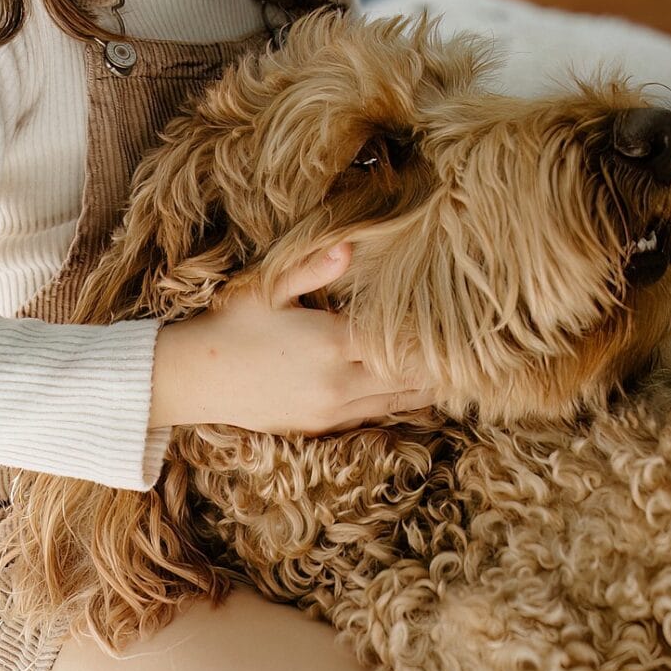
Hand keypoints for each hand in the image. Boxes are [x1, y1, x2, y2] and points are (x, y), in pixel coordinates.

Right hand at [150, 243, 434, 434]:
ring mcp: (331, 410)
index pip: (400, 342)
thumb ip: (315, 267)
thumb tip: (352, 244)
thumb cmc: (231, 323)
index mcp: (331, 343)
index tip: (460, 323)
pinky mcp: (320, 426)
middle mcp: (338, 383)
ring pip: (397, 402)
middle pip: (408, 377)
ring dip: (427, 388)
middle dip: (440, 364)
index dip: (431, 335)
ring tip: (459, 371)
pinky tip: (416, 390)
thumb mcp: (269, 287)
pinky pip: (373, 415)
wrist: (194, 378)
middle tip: (476, 350)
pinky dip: (399, 403)